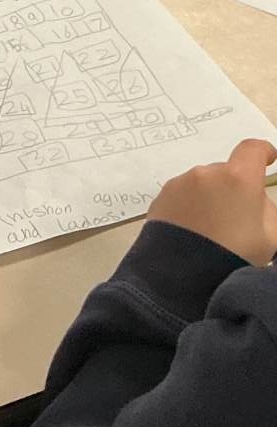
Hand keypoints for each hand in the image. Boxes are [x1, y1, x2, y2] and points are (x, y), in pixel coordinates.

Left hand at [147, 138, 276, 265]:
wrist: (182, 277)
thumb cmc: (234, 257)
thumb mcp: (269, 238)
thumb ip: (266, 209)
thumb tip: (255, 200)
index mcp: (237, 178)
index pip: (252, 150)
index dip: (263, 152)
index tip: (269, 158)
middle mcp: (206, 173)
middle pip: (226, 172)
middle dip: (234, 188)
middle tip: (237, 217)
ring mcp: (179, 184)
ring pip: (203, 184)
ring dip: (210, 198)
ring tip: (211, 230)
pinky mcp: (160, 198)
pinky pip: (183, 196)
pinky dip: (191, 207)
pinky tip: (192, 231)